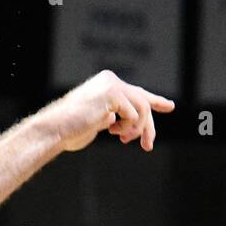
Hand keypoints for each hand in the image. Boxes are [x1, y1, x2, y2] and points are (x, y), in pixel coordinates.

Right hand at [41, 70, 174, 152]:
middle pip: (143, 103)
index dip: (155, 100)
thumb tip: (134, 120)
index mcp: (106, 83)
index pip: (136, 92)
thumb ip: (117, 115)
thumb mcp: (100, 120)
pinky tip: (111, 130)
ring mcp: (112, 85)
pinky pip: (135, 115)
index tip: (169, 106)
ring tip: (121, 139)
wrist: (56, 129)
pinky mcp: (114, 94)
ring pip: (143, 109)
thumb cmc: (71, 129)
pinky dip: (128, 128)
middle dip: (148, 127)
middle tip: (147, 146)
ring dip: (136, 129)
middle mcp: (110, 79)